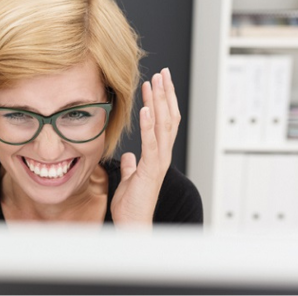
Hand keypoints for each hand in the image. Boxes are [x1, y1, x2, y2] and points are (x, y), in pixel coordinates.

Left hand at [111, 68, 179, 226]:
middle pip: (168, 118)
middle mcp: (162, 154)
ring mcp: (159, 161)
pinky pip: (151, 143)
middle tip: (162, 73)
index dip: (162, 101)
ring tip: (155, 82)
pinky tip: (145, 108)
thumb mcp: (131, 177)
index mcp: (157, 154)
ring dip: (159, 102)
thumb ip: (132, 164)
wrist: (134, 224)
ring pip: (163, 126)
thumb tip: (129, 156)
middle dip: (165, 94)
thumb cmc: (133, 203)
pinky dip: (149, 125)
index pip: (164, 122)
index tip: (157, 83)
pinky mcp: (151, 169)